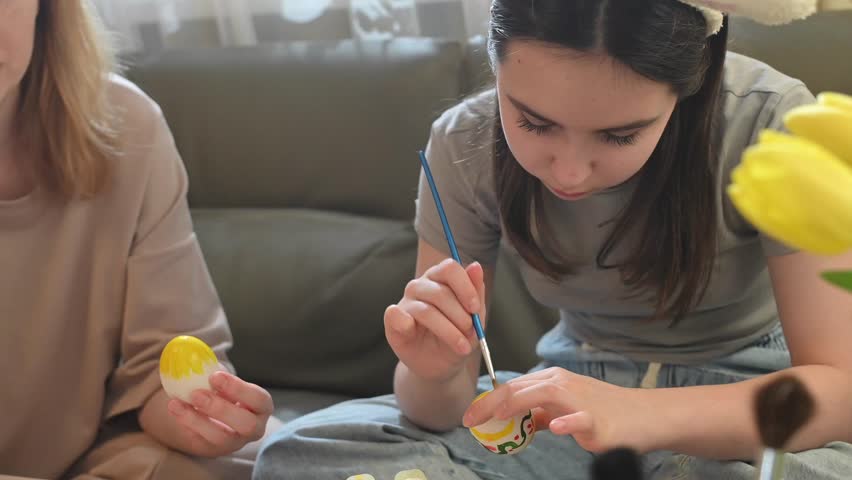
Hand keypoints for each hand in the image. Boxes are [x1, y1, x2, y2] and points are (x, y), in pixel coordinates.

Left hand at [167, 371, 272, 456]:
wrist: (213, 412)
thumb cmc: (224, 390)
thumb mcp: (225, 380)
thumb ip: (217, 374)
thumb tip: (197, 363)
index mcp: (261, 406)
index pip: (258, 399)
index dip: (238, 389)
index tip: (215, 376)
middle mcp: (254, 428)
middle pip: (246, 424)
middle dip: (220, 409)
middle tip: (196, 394)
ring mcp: (234, 442)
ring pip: (220, 438)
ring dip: (197, 420)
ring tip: (176, 403)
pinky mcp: (214, 450)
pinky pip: (201, 442)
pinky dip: (186, 426)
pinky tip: (176, 410)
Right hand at [384, 259, 485, 382]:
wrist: (441, 366)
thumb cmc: (458, 337)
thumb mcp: (474, 318)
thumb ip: (475, 292)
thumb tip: (475, 266)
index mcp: (440, 278)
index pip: (449, 268)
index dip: (465, 287)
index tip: (475, 309)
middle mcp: (421, 286)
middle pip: (440, 292)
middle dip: (460, 316)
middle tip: (471, 333)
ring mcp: (405, 303)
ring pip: (427, 311)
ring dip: (448, 331)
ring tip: (462, 346)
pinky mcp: (393, 322)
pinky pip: (394, 315)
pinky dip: (404, 323)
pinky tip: (414, 331)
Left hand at [462, 367, 654, 453]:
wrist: (643, 416)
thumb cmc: (604, 411)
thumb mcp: (565, 408)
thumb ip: (540, 413)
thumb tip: (515, 420)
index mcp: (552, 381)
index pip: (512, 387)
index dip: (487, 401)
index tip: (468, 416)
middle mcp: (563, 385)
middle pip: (520, 389)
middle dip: (490, 404)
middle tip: (470, 420)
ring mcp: (580, 401)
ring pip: (544, 394)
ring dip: (517, 404)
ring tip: (496, 416)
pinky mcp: (597, 420)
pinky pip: (580, 419)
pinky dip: (567, 422)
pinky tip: (555, 427)